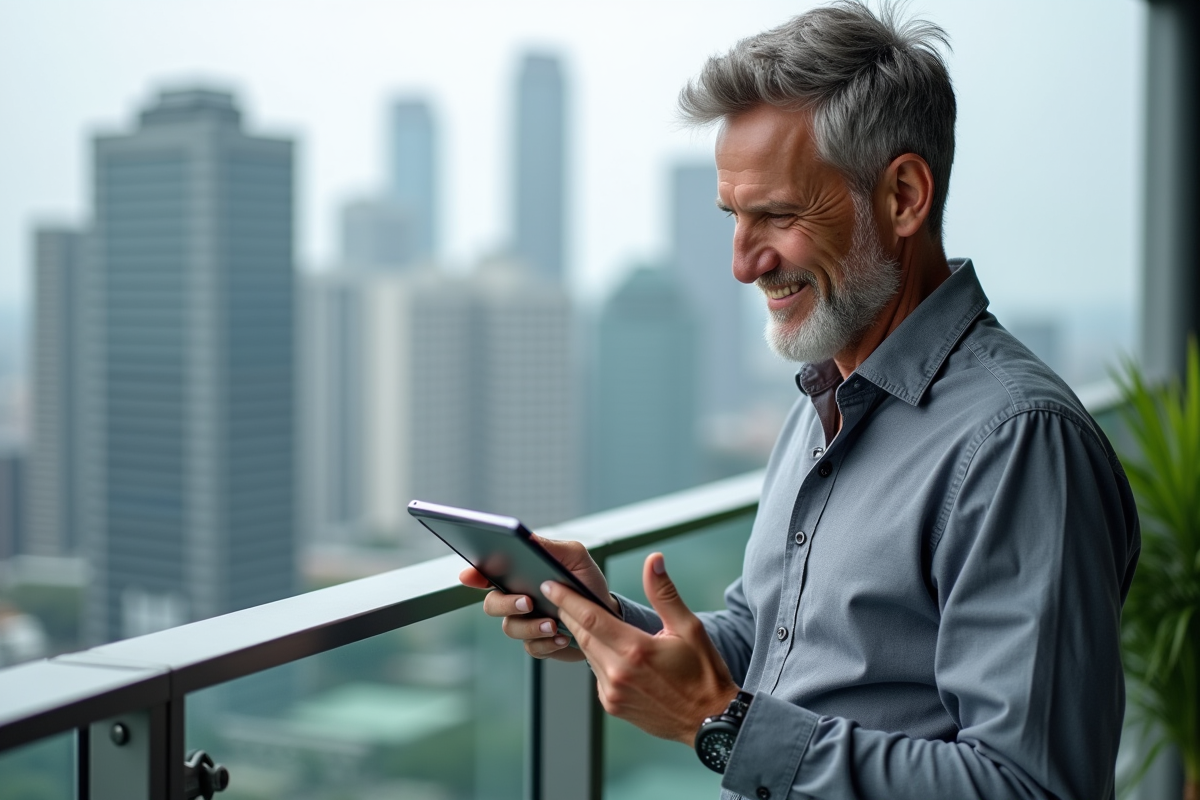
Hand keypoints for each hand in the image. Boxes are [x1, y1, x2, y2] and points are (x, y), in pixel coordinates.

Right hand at [458, 535, 618, 662]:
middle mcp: (517, 600)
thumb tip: (526, 538)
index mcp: (521, 575)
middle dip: (506, 604)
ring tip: (553, 623)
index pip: (488, 573)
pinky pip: (531, 648)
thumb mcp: (575, 557)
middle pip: (491, 604)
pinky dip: (547, 643)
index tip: (470, 576)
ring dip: (530, 626)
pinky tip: (563, 637)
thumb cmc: (587, 583)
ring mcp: (525, 623)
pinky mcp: (538, 644)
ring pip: (510, 628)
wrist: (608, 616)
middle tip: (528, 602)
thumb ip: (550, 547)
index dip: (474, 574)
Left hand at [543, 552, 739, 744]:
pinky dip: (597, 657)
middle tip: (555, 593)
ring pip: (588, 654)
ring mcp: (613, 692)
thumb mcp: (689, 627)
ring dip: (582, 634)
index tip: (550, 584)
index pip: (589, 617)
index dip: (567, 598)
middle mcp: (618, 673)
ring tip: (577, 615)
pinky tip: (604, 646)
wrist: (710, 721)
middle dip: (567, 612)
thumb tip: (654, 560)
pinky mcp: (612, 705)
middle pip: (582, 634)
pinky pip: (597, 673)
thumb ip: (664, 593)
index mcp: (636, 649)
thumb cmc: (703, 672)